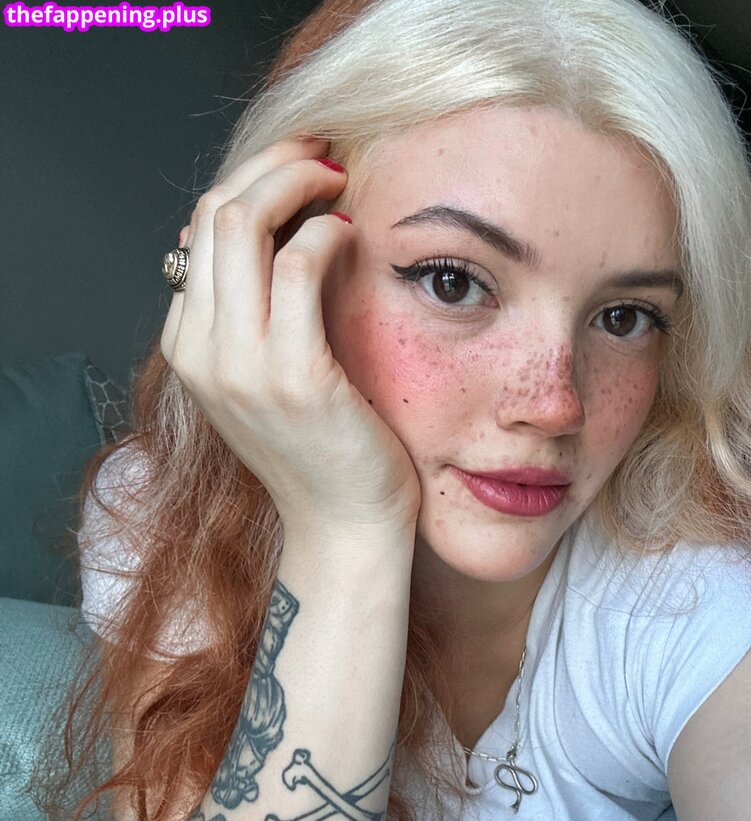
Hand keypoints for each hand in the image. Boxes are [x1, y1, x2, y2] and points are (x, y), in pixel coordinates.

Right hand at [161, 137, 421, 537]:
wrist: (345, 528)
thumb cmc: (324, 450)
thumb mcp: (271, 376)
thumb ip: (260, 313)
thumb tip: (279, 235)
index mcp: (191, 345)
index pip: (198, 230)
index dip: (250, 181)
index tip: (299, 168)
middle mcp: (202, 351)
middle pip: (214, 212)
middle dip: (272, 164)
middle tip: (323, 156)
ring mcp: (242, 365)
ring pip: (243, 225)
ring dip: (298, 183)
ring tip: (339, 183)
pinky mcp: (294, 377)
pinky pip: (299, 268)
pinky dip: (326, 233)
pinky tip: (352, 236)